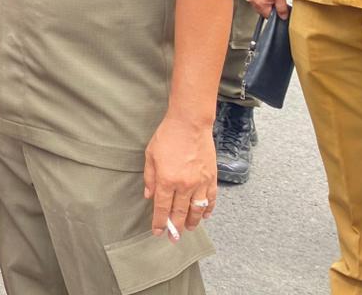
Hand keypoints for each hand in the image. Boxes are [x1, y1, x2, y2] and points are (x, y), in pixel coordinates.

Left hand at [143, 114, 216, 240]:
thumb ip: (150, 178)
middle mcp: (184, 185)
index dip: (160, 222)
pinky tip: (205, 215)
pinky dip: (208, 209)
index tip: (158, 232)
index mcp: (166, 180)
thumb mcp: (150, 155)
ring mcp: (200, 182)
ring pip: (197, 209)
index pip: (162, 208)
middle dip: (176, 228)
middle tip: (174, 238)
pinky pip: (211, 199)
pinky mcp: (211, 178)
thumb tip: (149, 196)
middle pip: (180, 212)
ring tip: (189, 229)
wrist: (190, 123)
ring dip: (193, 222)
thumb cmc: (167, 136)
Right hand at [245, 0, 288, 18]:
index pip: (268, 16)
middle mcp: (252, 1)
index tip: (278, 6)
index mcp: (260, 5)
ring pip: (257, 3)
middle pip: (262, 10)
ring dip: (263, 0)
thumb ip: (282, 8)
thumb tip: (283, 16)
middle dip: (269, 6)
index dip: (275, 12)